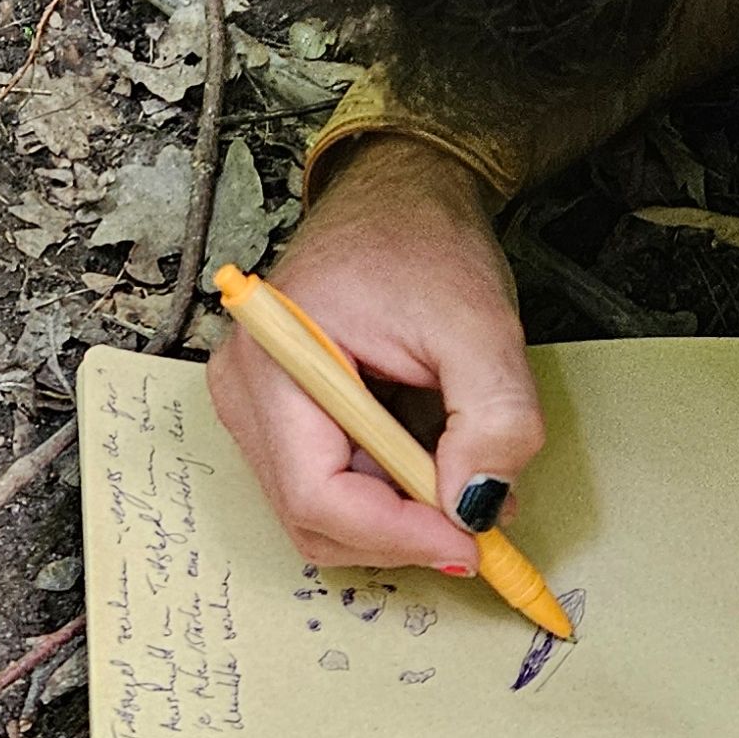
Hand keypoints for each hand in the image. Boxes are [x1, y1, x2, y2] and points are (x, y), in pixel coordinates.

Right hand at [208, 136, 543, 570]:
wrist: (395, 196)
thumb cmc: (424, 243)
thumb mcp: (482, 327)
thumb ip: (495, 421)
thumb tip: (476, 507)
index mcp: (277, 363)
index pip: (318, 496)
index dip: (399, 535)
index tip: (472, 541)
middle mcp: (244, 391)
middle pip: (313, 518)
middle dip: (402, 532)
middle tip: (480, 514)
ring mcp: (252, 406)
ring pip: (320, 514)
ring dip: (397, 516)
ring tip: (461, 472)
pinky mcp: (275, 415)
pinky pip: (325, 487)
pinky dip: (385, 495)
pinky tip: (428, 455)